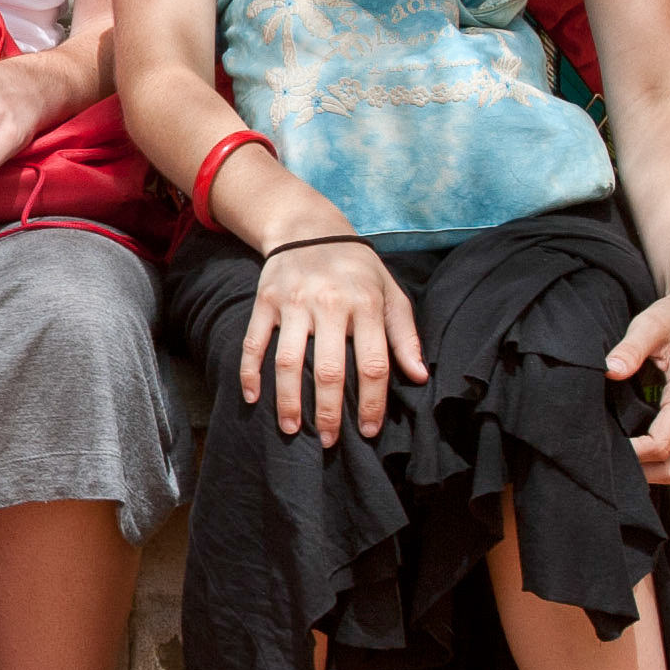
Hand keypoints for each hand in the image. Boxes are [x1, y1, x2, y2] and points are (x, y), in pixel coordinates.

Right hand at [237, 233, 426, 445]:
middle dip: (328, 412)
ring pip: (287, 362)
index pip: (372, 364)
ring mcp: (293, 303)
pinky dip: (250, 372)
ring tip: (292, 429)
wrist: (309, 227)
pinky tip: (253, 398)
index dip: (371, 403)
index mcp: (365, 305)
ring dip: (288, 401)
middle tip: (329, 442)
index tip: (367, 431)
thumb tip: (420, 377)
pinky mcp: (265, 301)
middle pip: (328, 370)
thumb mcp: (390, 293)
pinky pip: (253, 342)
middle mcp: (329, 304)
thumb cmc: (357, 269)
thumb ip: (404, 335)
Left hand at [605, 287, 669, 486]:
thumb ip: (630, 347)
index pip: (661, 443)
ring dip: (653, 473)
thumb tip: (609, 369)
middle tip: (607, 463)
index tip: (601, 449)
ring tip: (619, 462)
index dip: (631, 454)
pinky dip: (663, 463)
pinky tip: (636, 452)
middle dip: (642, 473)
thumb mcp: (650, 323)